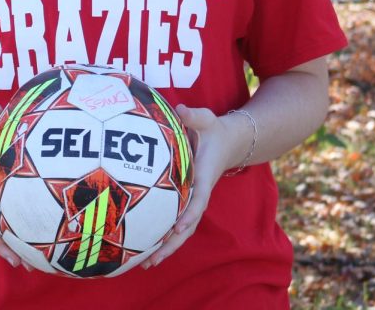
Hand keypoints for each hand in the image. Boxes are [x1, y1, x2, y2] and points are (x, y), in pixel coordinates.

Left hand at [139, 104, 249, 269]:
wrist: (229, 141)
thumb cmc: (213, 130)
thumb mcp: (206, 119)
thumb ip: (195, 116)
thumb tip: (181, 110)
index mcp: (203, 178)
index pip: (197, 200)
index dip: (188, 214)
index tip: (177, 227)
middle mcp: (198, 194)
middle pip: (187, 226)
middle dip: (171, 244)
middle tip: (153, 260)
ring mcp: (192, 200)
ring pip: (181, 230)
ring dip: (166, 247)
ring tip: (146, 264)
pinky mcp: (186, 200)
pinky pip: (175, 223)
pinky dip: (164, 237)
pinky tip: (146, 249)